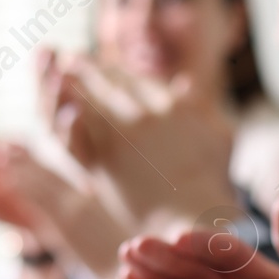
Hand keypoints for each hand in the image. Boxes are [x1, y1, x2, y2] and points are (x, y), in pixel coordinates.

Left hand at [53, 56, 237, 229]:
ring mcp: (125, 133)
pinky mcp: (106, 155)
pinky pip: (81, 124)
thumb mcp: (220, 138)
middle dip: (91, 69)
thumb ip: (202, 107)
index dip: (120, 72)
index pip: (139, 80)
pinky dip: (69, 109)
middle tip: (74, 61)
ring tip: (59, 72)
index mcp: (174, 106)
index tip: (107, 68)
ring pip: (93, 98)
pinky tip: (60, 102)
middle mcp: (148, 113)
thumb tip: (184, 82)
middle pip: (113, 82)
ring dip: (74, 80)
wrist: (189, 218)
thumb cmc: (209, 184)